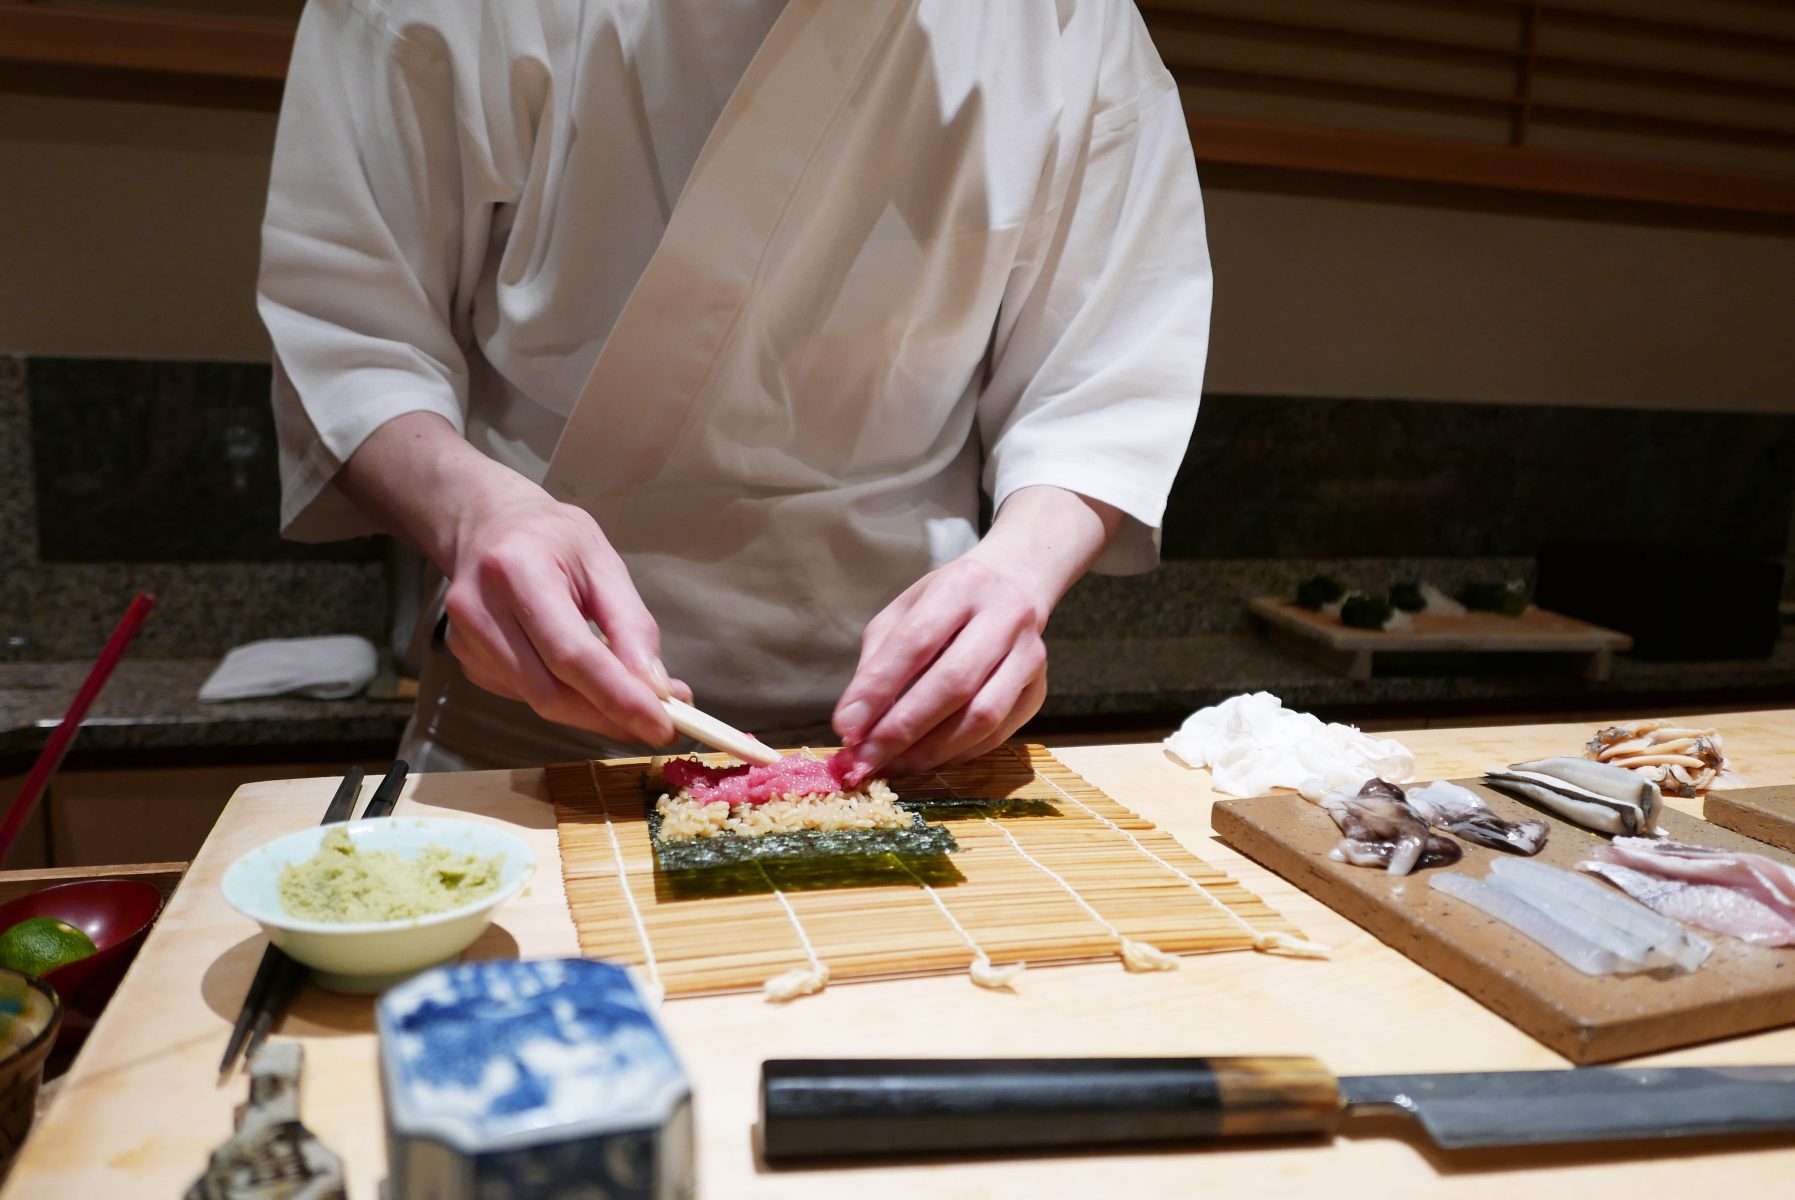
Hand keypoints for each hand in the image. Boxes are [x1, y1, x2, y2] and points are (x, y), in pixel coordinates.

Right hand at [337, 413, 685, 742]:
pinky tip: (586, 678)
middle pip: (552, 692)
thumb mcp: (603, 563)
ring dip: (593, 711)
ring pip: (540, 702)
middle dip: (611, 715)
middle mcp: (480, 609)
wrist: (487, 524)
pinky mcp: (466, 660)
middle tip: (663, 723)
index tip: (662, 725)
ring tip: (634, 698)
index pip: (571, 654)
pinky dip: (567, 697)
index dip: (618, 697)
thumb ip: (631, 625)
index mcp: (516, 571)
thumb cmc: (552, 538)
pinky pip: (527, 696)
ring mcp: (465, 639)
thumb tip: (656, 688)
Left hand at [831, 557, 1049, 784]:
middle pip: (953, 683)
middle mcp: (1005, 617)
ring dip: (931, 751)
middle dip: (902, 729)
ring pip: (982, 716)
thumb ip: (879, 661)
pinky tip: (926, 759)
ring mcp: (1030, 655)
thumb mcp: (904, 612)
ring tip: (893, 766)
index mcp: (962, 586)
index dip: (878, 689)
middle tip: (866, 759)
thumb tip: (856, 724)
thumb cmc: (947, 603)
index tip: (846, 728)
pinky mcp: (1038, 690)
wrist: (1014, 586)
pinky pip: (997, 734)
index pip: (915, 641)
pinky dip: (956, 754)